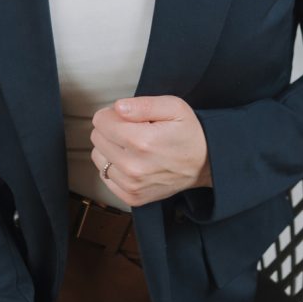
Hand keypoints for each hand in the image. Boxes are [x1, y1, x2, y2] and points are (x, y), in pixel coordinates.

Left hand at [90, 95, 211, 207]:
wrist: (205, 164)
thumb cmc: (189, 132)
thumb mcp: (173, 107)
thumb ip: (143, 104)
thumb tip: (117, 107)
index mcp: (142, 141)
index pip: (101, 121)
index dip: (112, 113)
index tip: (127, 116)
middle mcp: (134, 167)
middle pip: (97, 138)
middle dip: (110, 129)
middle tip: (132, 129)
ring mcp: (132, 185)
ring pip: (98, 157)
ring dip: (110, 148)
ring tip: (132, 145)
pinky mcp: (132, 197)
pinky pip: (105, 177)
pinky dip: (114, 167)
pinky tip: (131, 161)